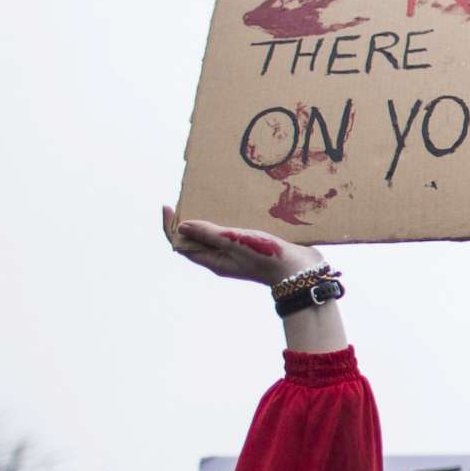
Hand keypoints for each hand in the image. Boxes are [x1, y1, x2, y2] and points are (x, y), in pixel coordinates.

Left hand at [162, 208, 324, 283]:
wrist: (300, 271)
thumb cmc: (266, 257)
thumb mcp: (234, 242)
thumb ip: (209, 234)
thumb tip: (182, 226)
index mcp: (213, 260)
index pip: (182, 245)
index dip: (171, 227)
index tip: (169, 207)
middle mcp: (222, 258)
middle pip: (197, 240)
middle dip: (190, 221)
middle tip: (189, 198)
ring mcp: (238, 254)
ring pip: (216, 236)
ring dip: (211, 220)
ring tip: (210, 200)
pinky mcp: (253, 248)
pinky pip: (235, 234)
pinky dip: (230, 221)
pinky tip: (237, 209)